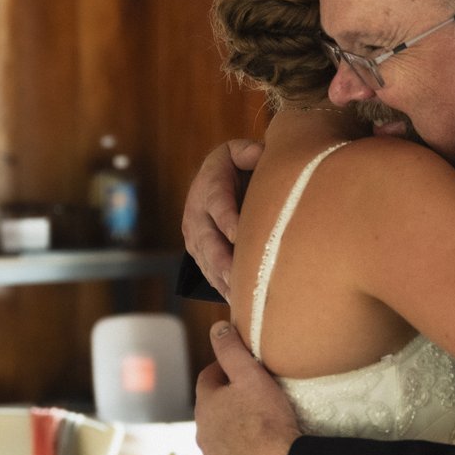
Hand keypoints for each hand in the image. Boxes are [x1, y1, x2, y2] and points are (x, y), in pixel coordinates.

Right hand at [181, 139, 262, 297]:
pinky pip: (208, 273)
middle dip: (222, 260)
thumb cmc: (237, 166)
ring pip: (206, 261)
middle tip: (236, 278)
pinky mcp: (199, 252)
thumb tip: (259, 154)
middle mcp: (197, 214)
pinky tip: (237, 303)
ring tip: (239, 299)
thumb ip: (248, 152)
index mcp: (209, 186)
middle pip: (208, 241)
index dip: (227, 219)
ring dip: (221, 280)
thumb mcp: (240, 152)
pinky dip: (222, 287)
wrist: (214, 179)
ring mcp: (195, 236)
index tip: (238, 234)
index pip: (218, 204)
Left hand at [195, 323, 301, 454]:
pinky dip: (240, 444)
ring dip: (232, 421)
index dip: (224, 367)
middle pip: (213, 404)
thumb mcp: (251, 375)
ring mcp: (212, 454)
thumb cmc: (266, 419)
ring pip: (220, 429)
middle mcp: (202, 430)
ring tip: (258, 417)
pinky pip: (230, 451)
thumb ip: (231, 350)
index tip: (243, 366)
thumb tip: (216, 328)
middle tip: (254, 390)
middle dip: (228, 395)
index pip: (208, 376)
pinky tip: (259, 443)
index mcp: (205, 404)